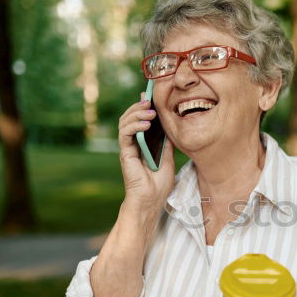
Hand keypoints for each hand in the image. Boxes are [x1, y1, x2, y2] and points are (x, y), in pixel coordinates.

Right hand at [117, 93, 175, 212]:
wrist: (152, 201)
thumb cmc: (159, 184)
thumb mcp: (169, 159)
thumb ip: (167, 143)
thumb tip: (171, 127)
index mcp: (143, 143)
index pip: (140, 119)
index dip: (143, 106)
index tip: (150, 94)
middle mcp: (133, 144)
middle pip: (130, 117)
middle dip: (139, 106)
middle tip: (149, 99)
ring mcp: (128, 148)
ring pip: (125, 123)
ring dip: (137, 113)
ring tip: (150, 110)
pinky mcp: (125, 154)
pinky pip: (125, 135)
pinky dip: (134, 126)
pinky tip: (146, 124)